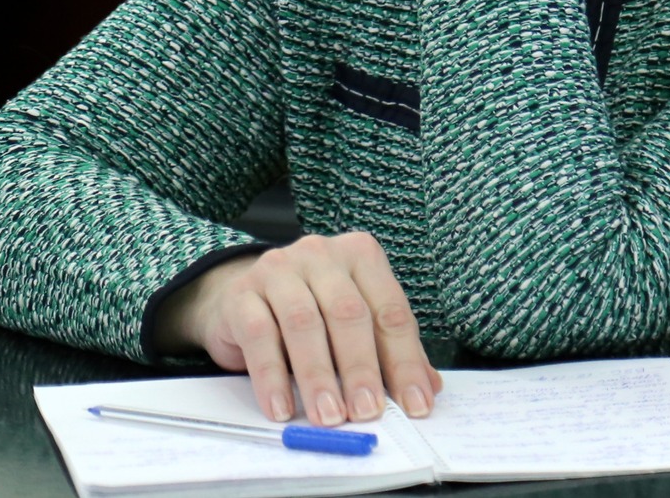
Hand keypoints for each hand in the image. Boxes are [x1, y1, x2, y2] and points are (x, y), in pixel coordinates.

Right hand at [153, 232, 440, 424]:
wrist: (240, 297)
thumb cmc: (311, 310)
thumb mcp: (353, 324)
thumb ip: (389, 350)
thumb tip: (428, 389)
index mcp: (360, 255)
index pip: (390, 310)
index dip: (405, 361)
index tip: (415, 404)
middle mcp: (321, 254)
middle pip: (348, 313)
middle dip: (361, 368)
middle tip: (367, 412)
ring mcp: (279, 269)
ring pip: (304, 323)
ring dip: (318, 376)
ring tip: (329, 416)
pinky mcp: (242, 293)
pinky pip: (260, 335)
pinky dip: (272, 377)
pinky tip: (281, 407)